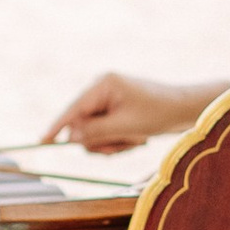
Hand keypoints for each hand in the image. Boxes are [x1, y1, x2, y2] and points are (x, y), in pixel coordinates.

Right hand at [42, 72, 203, 153]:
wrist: (186, 110)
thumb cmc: (159, 113)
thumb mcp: (126, 126)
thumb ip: (96, 131)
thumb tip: (71, 138)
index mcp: (103, 84)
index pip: (73, 109)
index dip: (58, 127)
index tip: (42, 141)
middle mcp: (102, 89)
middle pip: (82, 125)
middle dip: (100, 140)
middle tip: (122, 145)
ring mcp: (108, 100)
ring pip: (93, 133)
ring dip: (112, 143)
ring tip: (134, 140)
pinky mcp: (115, 111)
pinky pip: (105, 133)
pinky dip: (118, 141)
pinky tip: (136, 138)